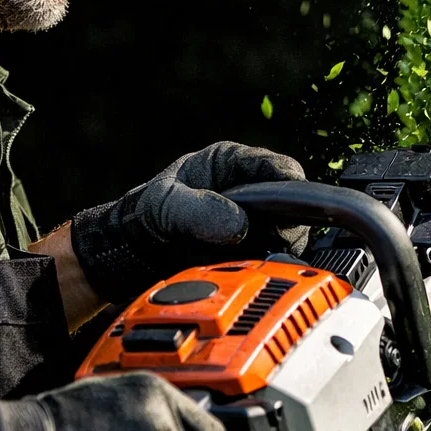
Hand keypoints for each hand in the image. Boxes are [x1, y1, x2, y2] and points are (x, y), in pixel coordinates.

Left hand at [70, 141, 309, 301]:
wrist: (133, 252)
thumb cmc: (145, 216)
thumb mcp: (166, 207)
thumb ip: (199, 211)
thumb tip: (239, 225)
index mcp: (229, 163)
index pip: (276, 166)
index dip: (290, 184)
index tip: (296, 204)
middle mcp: (247, 189)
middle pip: (290, 202)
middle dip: (286, 223)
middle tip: (271, 240)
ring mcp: (252, 219)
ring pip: (288, 230)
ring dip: (277, 246)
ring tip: (251, 256)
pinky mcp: (252, 246)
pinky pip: (274, 253)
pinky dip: (269, 262)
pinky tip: (251, 266)